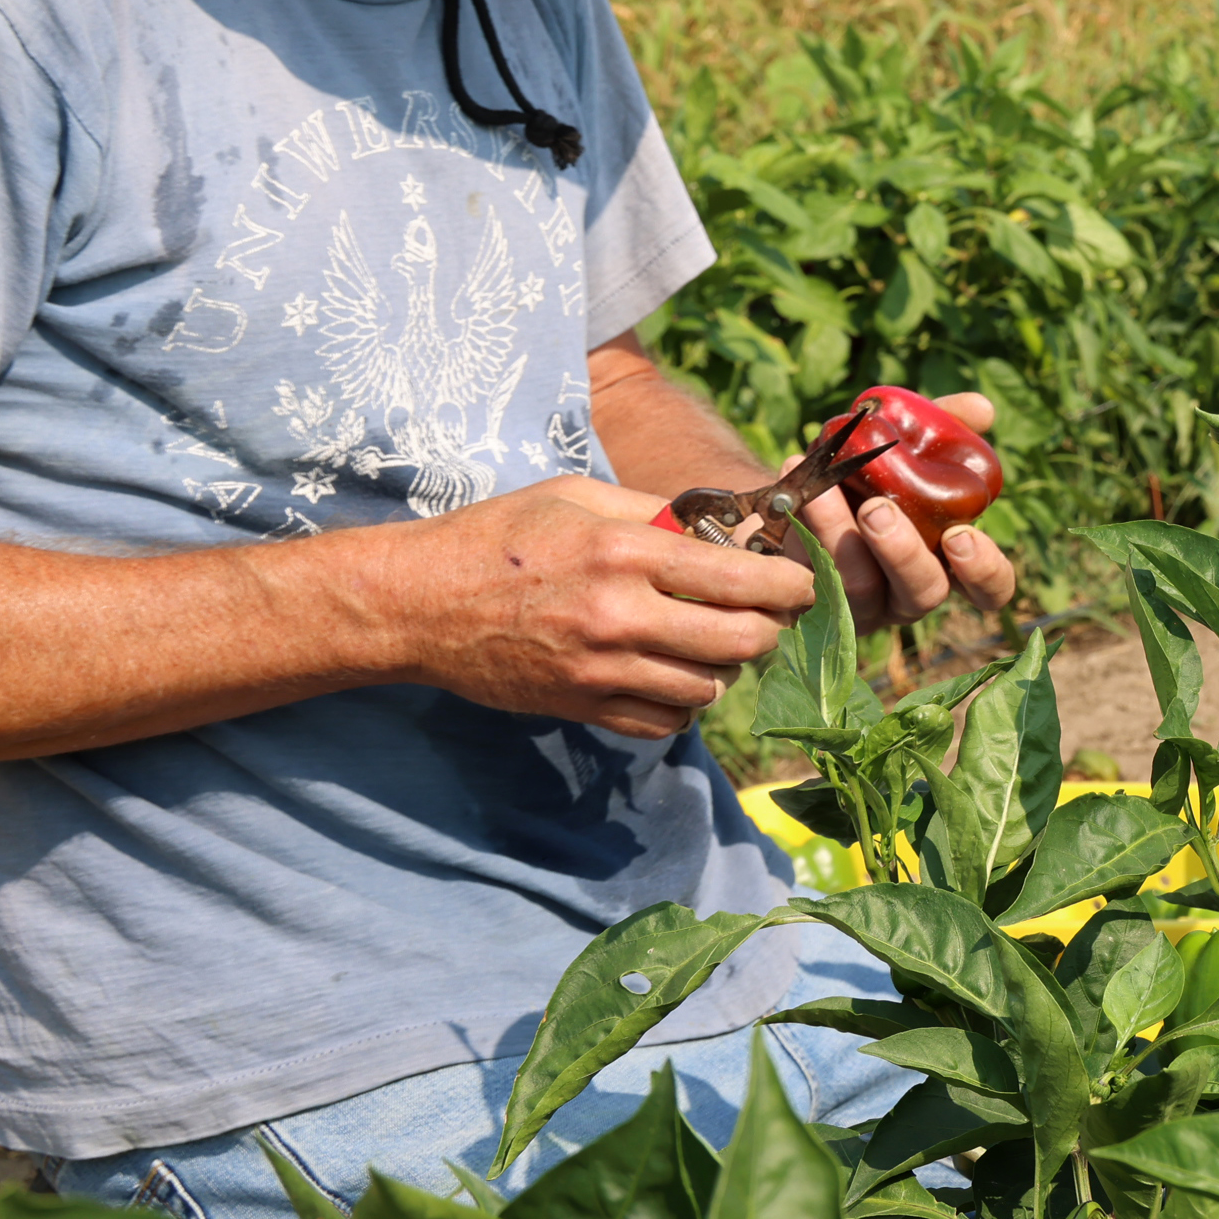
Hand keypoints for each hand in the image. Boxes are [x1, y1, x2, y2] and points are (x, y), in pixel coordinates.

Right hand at [400, 473, 814, 737]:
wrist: (418, 604)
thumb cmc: (497, 537)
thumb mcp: (576, 498)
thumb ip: (654, 513)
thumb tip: (723, 528)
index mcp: (624, 551)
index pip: (743, 578)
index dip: (790, 584)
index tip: (799, 583)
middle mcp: (621, 615)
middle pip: (743, 640)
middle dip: (770, 628)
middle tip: (765, 616)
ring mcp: (602, 670)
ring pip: (710, 686)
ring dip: (726, 667)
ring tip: (712, 642)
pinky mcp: (584, 708)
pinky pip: (667, 721)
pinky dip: (684, 704)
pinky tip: (674, 676)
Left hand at [800, 389, 1019, 628]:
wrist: (809, 488)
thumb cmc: (880, 471)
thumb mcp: (915, 445)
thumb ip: (950, 426)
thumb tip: (981, 409)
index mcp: (948, 563)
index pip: (989, 589)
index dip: (983, 572)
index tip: (960, 535)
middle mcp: (908, 592)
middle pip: (922, 593)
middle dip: (901, 553)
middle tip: (876, 509)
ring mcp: (860, 605)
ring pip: (856, 587)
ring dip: (838, 533)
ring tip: (822, 486)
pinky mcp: (811, 599)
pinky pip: (806, 576)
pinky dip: (799, 524)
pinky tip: (793, 477)